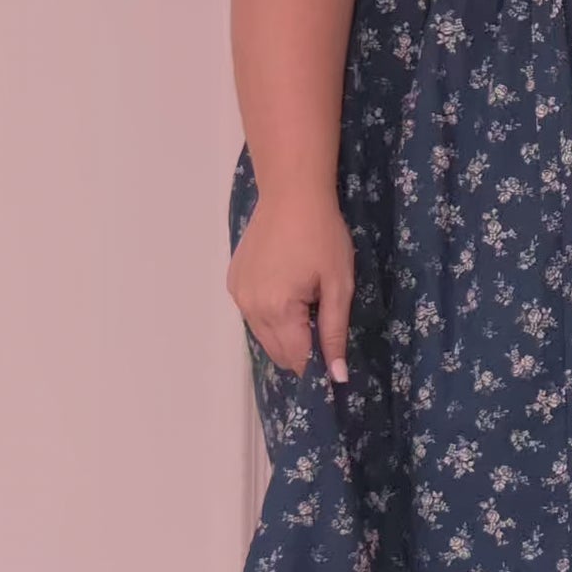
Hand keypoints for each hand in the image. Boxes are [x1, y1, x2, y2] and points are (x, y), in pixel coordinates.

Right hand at [229, 187, 355, 382]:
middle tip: (322, 318)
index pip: (296, 359)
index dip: (318, 363)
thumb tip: (337, 377)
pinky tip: (286, 288)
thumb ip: (334, 332)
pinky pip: (253, 314)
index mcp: (276, 310)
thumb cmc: (322, 236)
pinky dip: (270, 314)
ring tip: (305, 299)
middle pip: (277, 352)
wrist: (292, 194)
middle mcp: (249, 308)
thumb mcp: (338, 285)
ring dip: (286, 332)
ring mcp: (237, 295)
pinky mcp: (233, 282)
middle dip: (302, 347)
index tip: (335, 352)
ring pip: (264, 335)